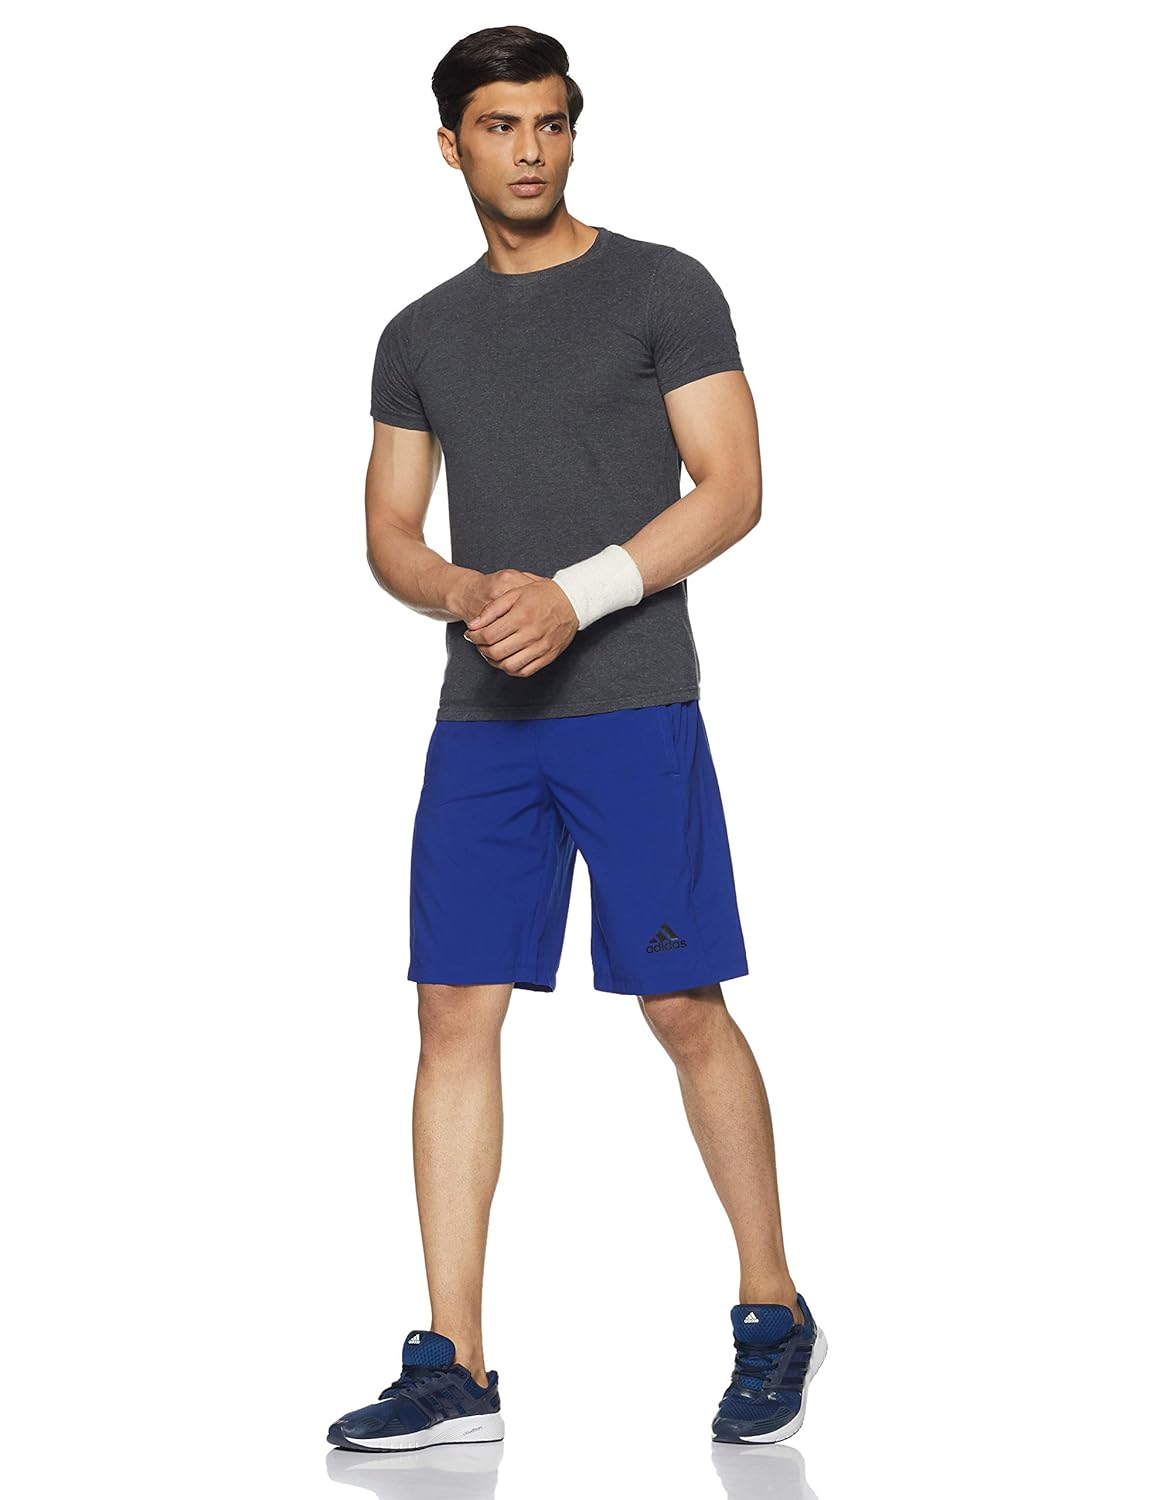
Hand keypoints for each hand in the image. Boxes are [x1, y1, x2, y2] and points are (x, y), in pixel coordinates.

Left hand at [463, 572, 578, 676]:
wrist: (572, 602)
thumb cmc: (543, 595)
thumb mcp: (515, 593)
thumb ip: (492, 609)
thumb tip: (474, 625)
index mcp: (521, 617)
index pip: (488, 635)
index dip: (474, 637)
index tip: (471, 634)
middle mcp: (531, 634)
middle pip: (496, 652)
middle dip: (481, 649)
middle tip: (479, 643)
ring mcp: (540, 648)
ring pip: (508, 666)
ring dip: (494, 662)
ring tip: (491, 652)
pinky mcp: (547, 657)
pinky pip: (524, 671)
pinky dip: (510, 669)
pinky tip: (506, 659)